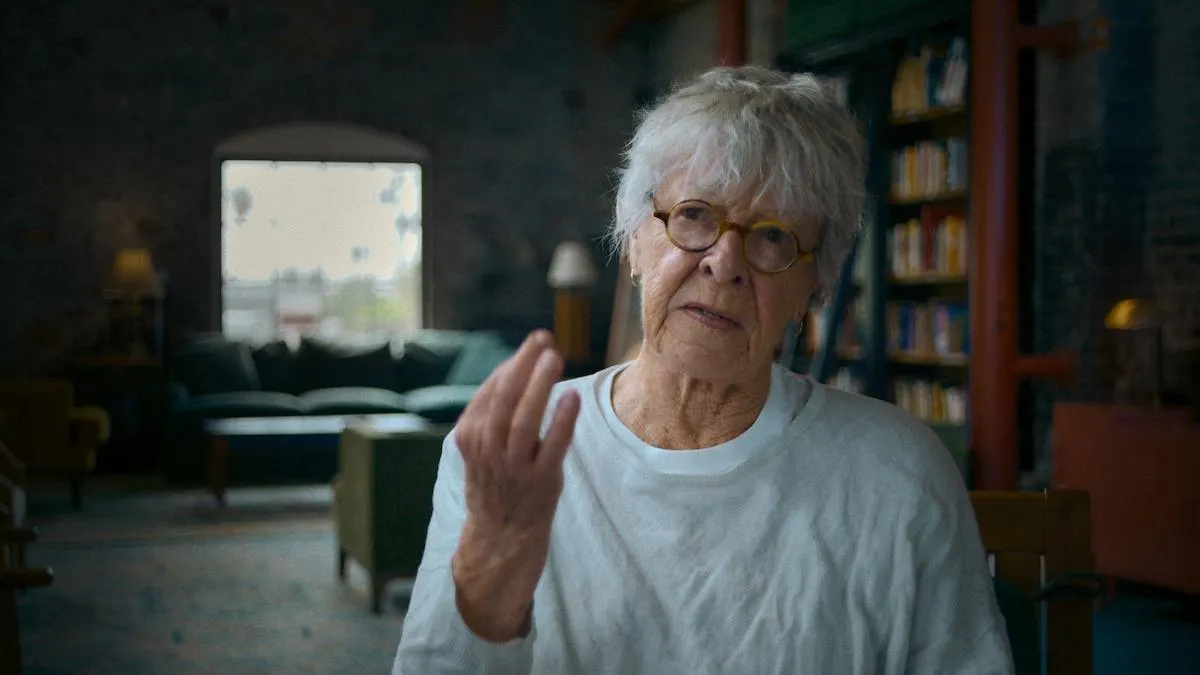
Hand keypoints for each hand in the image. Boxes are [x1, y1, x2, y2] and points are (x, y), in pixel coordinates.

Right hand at [451, 330, 580, 639]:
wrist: (500, 539)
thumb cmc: (497, 483)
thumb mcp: (483, 447)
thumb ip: (494, 413)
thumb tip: (517, 367)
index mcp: (471, 436)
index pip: (490, 391)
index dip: (512, 364)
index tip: (534, 343)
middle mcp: (488, 450)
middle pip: (504, 400)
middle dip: (523, 366)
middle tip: (543, 340)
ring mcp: (513, 467)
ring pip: (524, 420)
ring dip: (539, 386)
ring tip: (554, 358)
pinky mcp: (540, 482)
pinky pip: (551, 448)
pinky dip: (561, 422)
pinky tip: (572, 398)